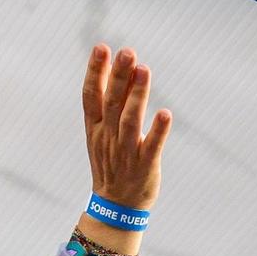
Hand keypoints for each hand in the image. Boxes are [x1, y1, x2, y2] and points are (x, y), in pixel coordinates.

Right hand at [81, 44, 170, 211]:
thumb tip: (112, 66)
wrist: (115, 207)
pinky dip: (158, 131)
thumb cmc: (111, 163)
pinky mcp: (144, 166)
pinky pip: (151, 147)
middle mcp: (108, 138)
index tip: (101, 48)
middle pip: (112, 104)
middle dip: (119, 77)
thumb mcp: (102, 132)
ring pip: (130, 121)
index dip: (95, 72)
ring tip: (144, 70)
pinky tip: (165, 114)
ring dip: (137, 96)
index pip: (91, 97)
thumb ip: (109, 101)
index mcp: (95, 129)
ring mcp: (126, 153)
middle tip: (127, 52)